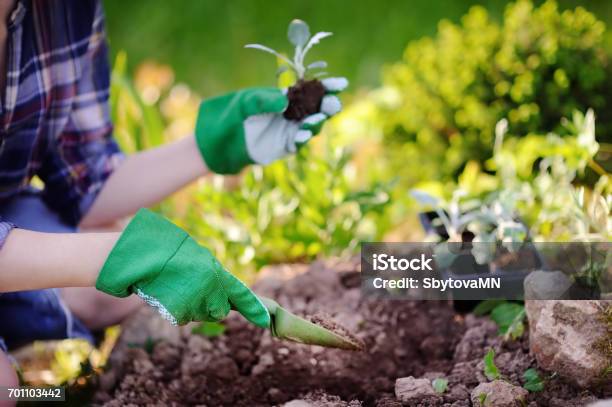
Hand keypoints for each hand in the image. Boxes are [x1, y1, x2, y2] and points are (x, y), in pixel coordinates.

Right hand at [95, 209, 268, 326]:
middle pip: (218, 311)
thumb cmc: (164, 251)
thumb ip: (209, 273)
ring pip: (199, 315)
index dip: (253, 307)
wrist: (137, 255)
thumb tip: (222, 294)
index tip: (266, 319)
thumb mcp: (193, 257)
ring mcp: (193, 299)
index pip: (239, 292)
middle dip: (209, 306)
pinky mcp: (178, 310)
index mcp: (213, 270)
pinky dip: (175, 309)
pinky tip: (166, 294)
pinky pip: (182, 317)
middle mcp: (208, 285)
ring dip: (189, 306)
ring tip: (174, 287)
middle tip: (190, 289)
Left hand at [194, 77, 347, 173]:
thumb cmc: (230, 117)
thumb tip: (285, 101)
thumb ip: (263, 100)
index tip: (340, 83)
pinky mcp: (283, 147)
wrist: (217, 142)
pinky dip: (302, 137)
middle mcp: (290, 114)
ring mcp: (288, 131)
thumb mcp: (244, 103)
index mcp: (284, 98)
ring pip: (311, 126)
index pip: (310, 90)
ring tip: (318, 118)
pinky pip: (297, 142)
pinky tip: (303, 133)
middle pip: (317, 109)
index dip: (327, 87)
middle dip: (327, 105)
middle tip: (332, 102)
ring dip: (317, 122)